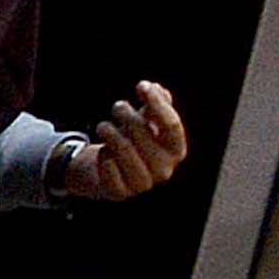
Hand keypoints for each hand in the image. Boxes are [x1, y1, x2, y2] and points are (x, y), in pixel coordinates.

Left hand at [58, 80, 189, 205]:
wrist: (109, 173)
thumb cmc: (133, 142)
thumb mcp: (147, 120)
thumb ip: (156, 103)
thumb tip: (155, 88)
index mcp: (176, 150)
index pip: (171, 124)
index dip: (157, 102)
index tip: (141, 86)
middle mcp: (164, 169)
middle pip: (142, 132)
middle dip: (126, 114)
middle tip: (118, 106)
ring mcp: (143, 183)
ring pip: (122, 148)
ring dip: (109, 130)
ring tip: (103, 126)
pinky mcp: (119, 193)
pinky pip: (107, 165)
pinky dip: (102, 153)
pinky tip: (103, 151)